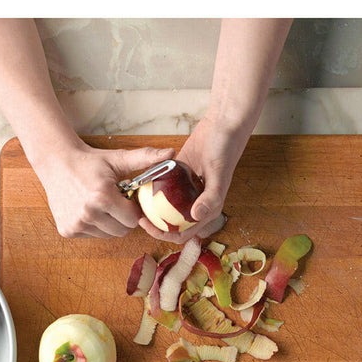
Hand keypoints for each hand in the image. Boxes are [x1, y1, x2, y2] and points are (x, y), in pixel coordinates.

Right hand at [33, 141, 174, 238]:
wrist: (56, 162)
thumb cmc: (91, 161)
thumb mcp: (118, 158)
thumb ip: (145, 158)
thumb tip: (171, 152)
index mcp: (102, 197)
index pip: (133, 219)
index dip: (133, 209)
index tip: (126, 197)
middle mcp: (87, 213)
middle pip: (122, 230)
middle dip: (123, 218)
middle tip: (115, 201)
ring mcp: (76, 224)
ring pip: (108, 235)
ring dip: (110, 223)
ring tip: (102, 204)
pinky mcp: (67, 230)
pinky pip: (93, 235)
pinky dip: (95, 226)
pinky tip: (89, 209)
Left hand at [138, 115, 249, 243]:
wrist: (222, 126)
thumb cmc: (224, 150)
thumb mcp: (219, 174)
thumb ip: (211, 197)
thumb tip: (197, 215)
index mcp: (208, 209)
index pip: (185, 233)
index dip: (165, 235)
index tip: (148, 225)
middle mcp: (196, 203)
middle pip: (172, 224)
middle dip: (155, 225)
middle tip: (139, 216)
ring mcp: (187, 190)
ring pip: (167, 208)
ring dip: (153, 210)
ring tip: (137, 203)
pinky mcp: (180, 176)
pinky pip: (164, 187)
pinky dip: (154, 189)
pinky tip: (142, 185)